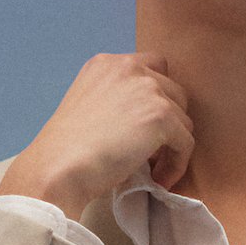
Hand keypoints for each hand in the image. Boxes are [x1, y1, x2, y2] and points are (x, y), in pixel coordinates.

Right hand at [2, 53, 192, 218]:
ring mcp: (147, 88)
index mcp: (106, 64)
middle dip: (168, 122)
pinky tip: (159, 180)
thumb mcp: (88, 107)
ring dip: (172, 145)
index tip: (145, 128)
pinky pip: (186, 142)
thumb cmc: (66, 150)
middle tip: (152, 152)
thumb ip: (117, 102)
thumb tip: (145, 125)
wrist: (59, 166)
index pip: (151, 68)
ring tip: (154, 170)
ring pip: (183, 119)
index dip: (155, 99)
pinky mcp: (161, 115)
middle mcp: (128, 67)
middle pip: (174, 92)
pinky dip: (177, 164)